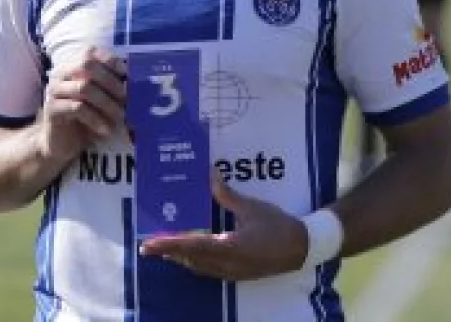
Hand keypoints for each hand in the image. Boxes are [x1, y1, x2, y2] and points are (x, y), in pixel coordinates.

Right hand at [37, 46, 125, 164]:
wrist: (60, 143)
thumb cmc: (84, 119)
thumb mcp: (99, 100)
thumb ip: (110, 88)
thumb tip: (134, 82)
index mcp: (72, 66)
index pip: (90, 52)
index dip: (110, 60)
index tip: (126, 74)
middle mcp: (61, 74)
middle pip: (85, 64)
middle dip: (110, 80)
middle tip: (125, 98)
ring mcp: (54, 90)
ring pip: (84, 87)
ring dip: (107, 102)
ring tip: (120, 116)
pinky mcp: (52, 109)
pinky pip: (77, 108)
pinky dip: (96, 118)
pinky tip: (106, 129)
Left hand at [139, 172, 308, 281]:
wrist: (302, 248)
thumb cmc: (278, 226)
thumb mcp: (252, 207)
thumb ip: (227, 195)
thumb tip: (210, 175)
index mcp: (230, 247)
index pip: (191, 246)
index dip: (168, 245)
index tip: (148, 244)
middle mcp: (227, 264)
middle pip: (190, 260)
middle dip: (168, 252)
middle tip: (149, 244)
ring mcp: (232, 272)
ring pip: (198, 267)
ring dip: (180, 258)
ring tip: (164, 246)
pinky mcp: (237, 274)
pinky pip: (208, 270)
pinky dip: (194, 261)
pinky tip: (190, 252)